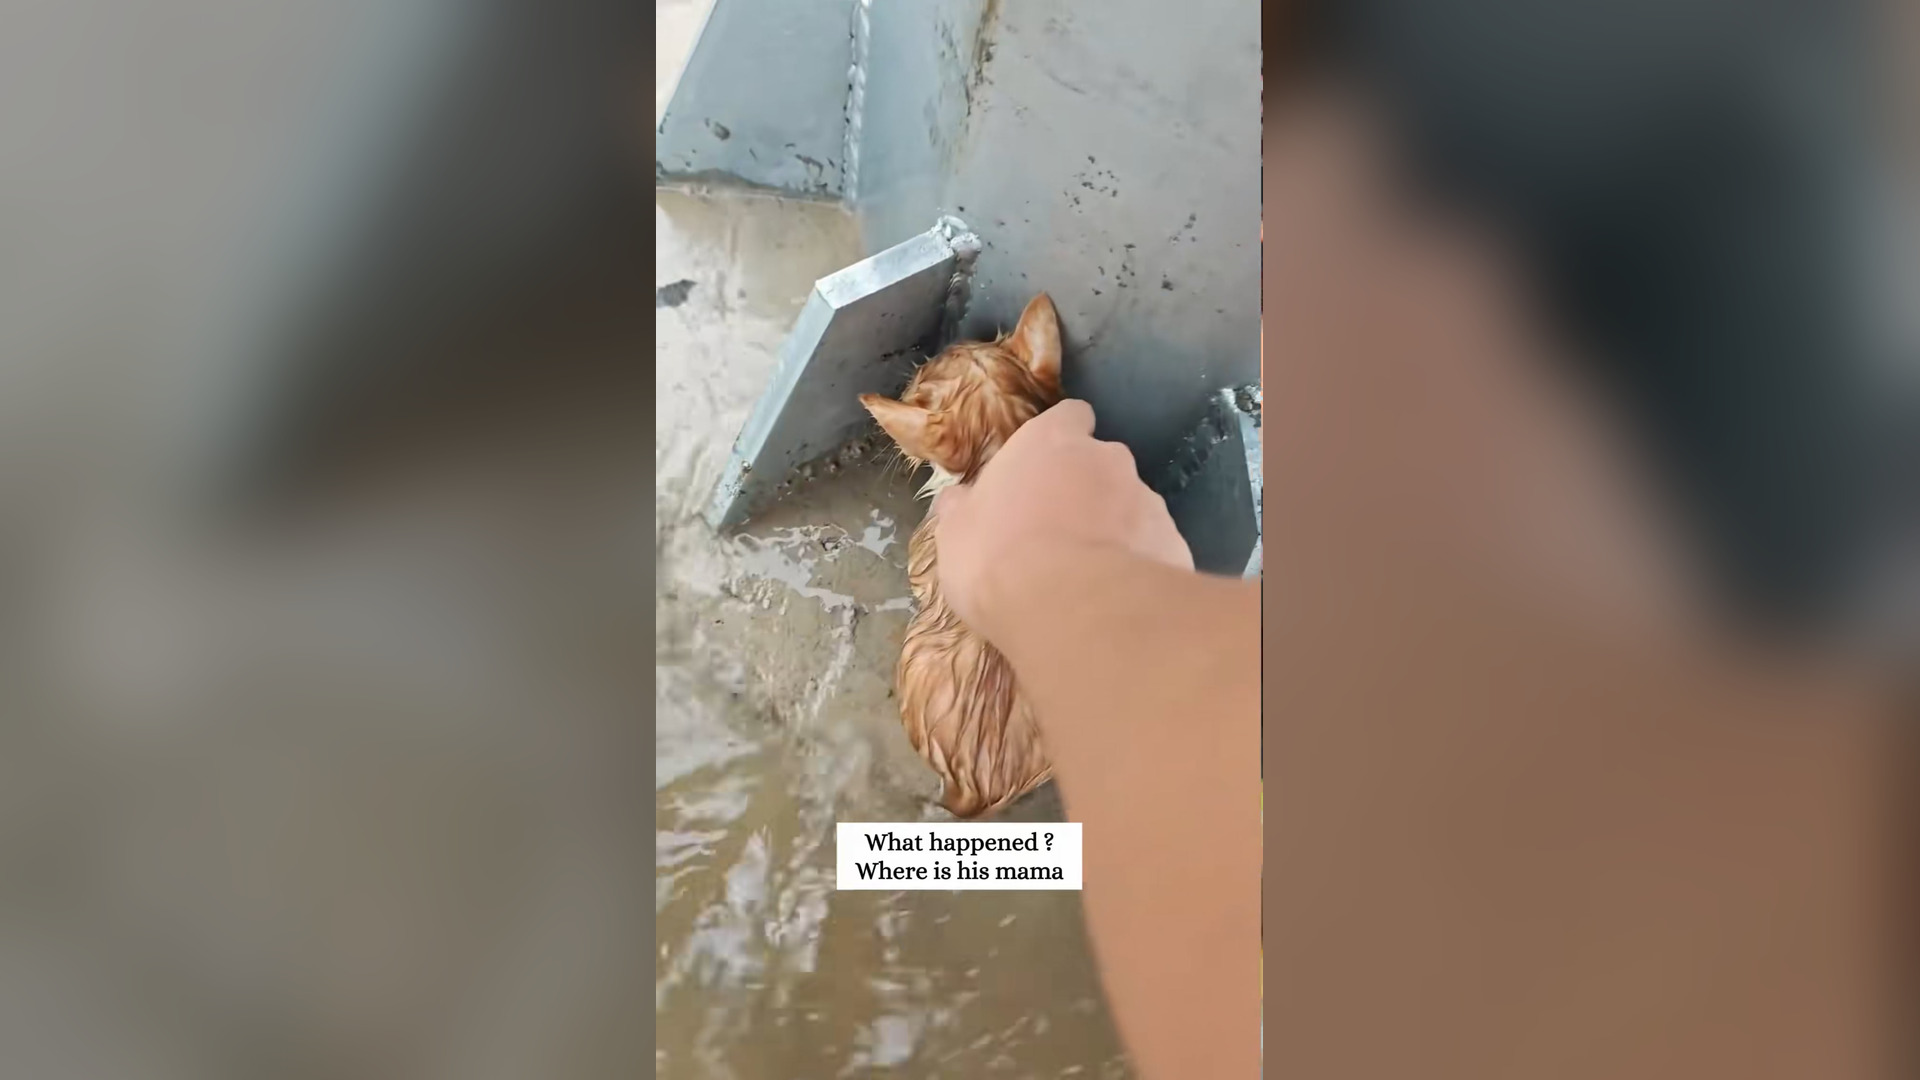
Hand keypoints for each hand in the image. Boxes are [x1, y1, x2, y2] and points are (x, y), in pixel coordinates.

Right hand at [931, 399, 1193, 640]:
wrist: (1070, 609)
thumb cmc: (998, 558)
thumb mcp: (955, 533)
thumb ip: (963, 508)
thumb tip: (959, 500)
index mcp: (1052, 440)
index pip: (1070, 416)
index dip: (1060, 440)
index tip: (1046, 469)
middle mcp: (1108, 458)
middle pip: (1102, 464)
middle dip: (1088, 491)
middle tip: (1060, 533)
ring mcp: (1149, 500)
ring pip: (1132, 507)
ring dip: (1115, 529)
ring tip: (1090, 575)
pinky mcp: (1174, 543)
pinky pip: (1154, 548)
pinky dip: (1141, 564)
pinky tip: (1118, 597)